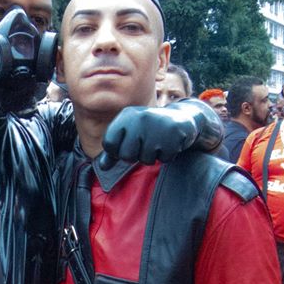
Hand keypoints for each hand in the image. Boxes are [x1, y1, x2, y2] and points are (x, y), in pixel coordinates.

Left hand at [100, 101, 218, 168]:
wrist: (181, 118)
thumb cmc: (149, 130)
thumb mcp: (130, 134)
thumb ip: (114, 150)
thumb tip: (102, 167)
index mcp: (126, 116)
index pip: (110, 144)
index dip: (117, 151)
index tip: (128, 145)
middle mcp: (140, 118)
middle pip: (126, 155)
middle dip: (136, 155)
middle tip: (145, 144)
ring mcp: (157, 125)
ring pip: (146, 159)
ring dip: (152, 156)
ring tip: (158, 142)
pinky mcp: (174, 134)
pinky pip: (164, 159)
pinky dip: (167, 155)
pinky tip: (169, 143)